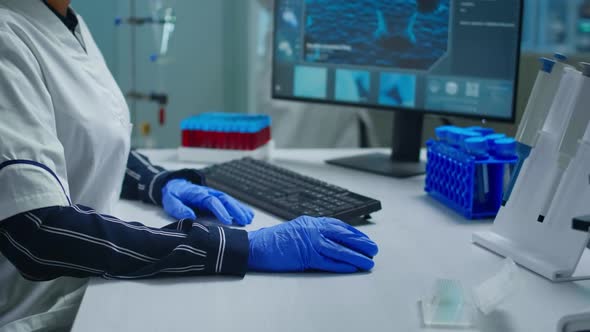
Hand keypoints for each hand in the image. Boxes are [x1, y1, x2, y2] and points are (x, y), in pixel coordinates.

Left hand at [162, 179, 253, 225]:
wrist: (176, 185)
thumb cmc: (174, 195)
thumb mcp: (171, 201)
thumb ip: (179, 208)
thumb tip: (190, 216)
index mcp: (197, 194)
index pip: (211, 201)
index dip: (220, 210)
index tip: (228, 220)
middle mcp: (208, 192)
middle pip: (224, 199)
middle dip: (235, 210)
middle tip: (244, 220)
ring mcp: (214, 194)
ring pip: (229, 200)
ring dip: (240, 209)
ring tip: (249, 218)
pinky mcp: (217, 198)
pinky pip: (230, 202)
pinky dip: (239, 207)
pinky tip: (248, 214)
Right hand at [248, 216, 377, 272]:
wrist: (255, 246)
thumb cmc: (272, 241)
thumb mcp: (295, 229)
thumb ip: (311, 233)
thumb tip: (327, 240)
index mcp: (310, 222)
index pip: (338, 225)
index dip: (353, 232)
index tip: (364, 238)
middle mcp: (312, 229)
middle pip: (343, 235)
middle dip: (360, 242)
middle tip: (373, 248)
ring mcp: (309, 242)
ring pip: (339, 249)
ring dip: (356, 256)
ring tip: (368, 261)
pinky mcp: (305, 256)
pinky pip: (328, 261)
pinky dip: (342, 264)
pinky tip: (352, 267)